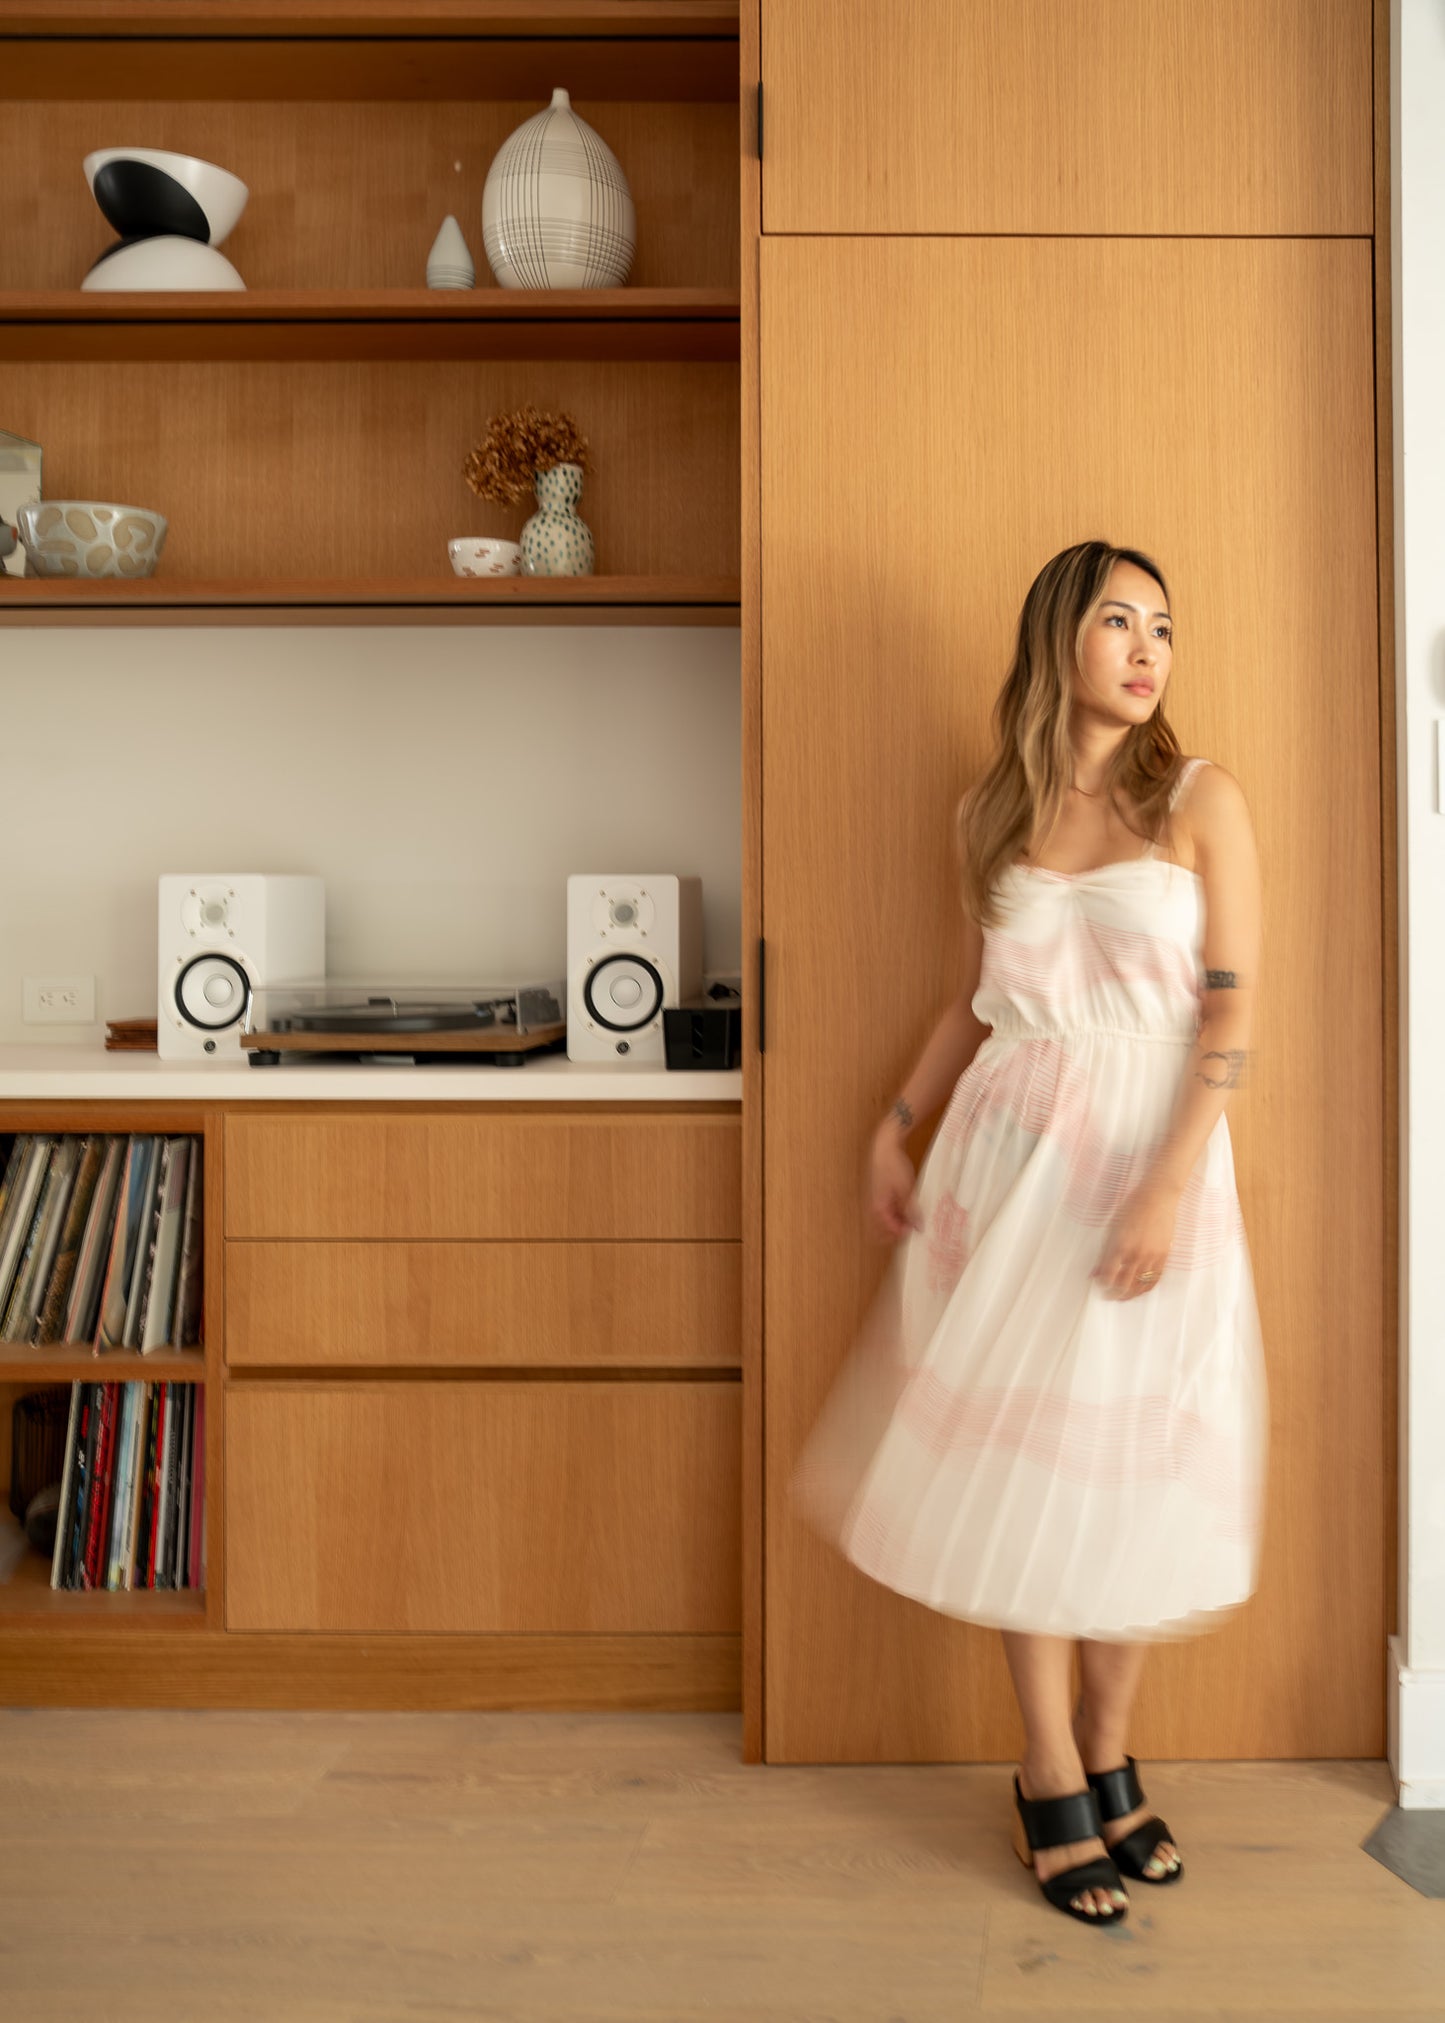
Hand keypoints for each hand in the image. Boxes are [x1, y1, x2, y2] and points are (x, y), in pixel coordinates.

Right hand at [866, 1126, 924, 1243]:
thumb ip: (911, 1210)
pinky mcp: (879, 1194)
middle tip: (912, 1227)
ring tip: (912, 1217)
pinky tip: (907, 1207)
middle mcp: (874, 1206)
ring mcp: (875, 1200)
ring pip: (885, 1220)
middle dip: (897, 1231)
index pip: (890, 1230)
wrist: (884, 1147)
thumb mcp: (906, 1189)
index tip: (917, 1228)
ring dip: (897, 1222)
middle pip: (883, 1230)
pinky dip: (896, 1213)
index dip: (904, 1232)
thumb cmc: (893, 1166)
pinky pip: (886, 1210)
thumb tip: (918, 1227)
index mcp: (878, 1207)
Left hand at [1090, 1177, 1180, 1299]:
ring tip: (1123, 1298)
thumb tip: (1094, 1272)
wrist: (1157, 1197)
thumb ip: (1104, 1252)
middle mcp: (1136, 1253)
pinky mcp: (1164, 1256)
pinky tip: (1140, 1291)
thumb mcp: (1112, 1228)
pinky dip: (1146, 1288)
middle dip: (1114, 1293)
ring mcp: (1152, 1256)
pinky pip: (1155, 1279)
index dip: (1103, 1284)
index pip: (1108, 1275)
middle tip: (1108, 1296)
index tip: (1099, 1287)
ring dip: (1130, 1295)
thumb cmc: (1132, 1207)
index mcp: (1120, 1245)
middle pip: (1124, 1284)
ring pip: (1140, 1285)